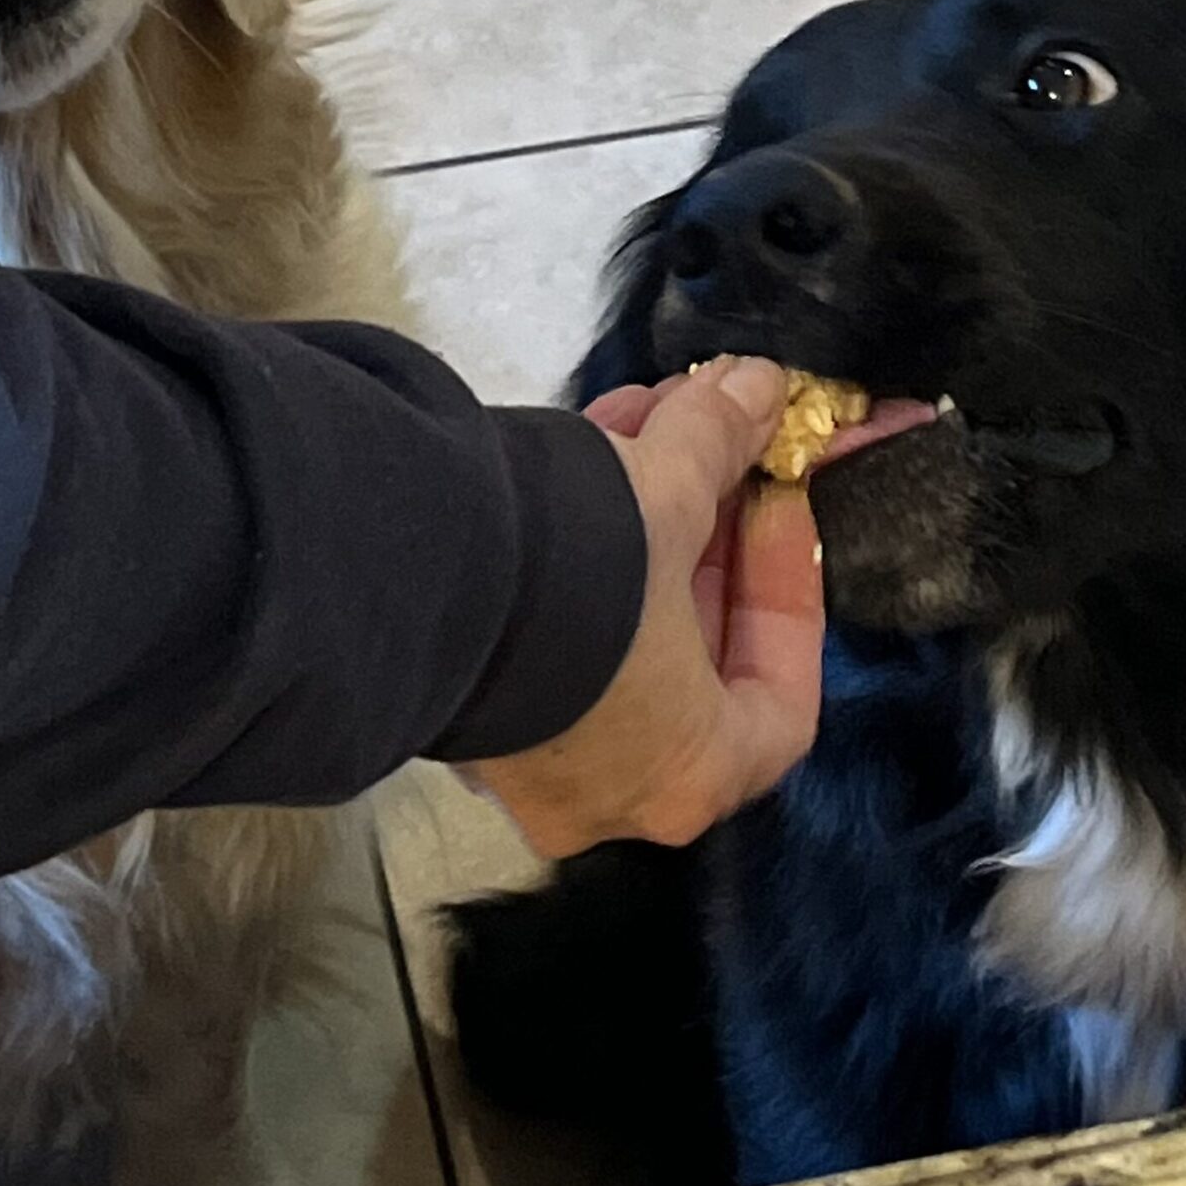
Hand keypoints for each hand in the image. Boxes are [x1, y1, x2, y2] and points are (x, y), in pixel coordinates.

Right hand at [464, 356, 824, 856]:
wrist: (395, 574)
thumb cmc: (563, 582)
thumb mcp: (665, 493)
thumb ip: (721, 444)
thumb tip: (754, 395)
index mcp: (685, 775)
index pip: (780, 700)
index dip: (789, 589)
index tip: (775, 507)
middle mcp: (606, 790)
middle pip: (692, 656)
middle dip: (704, 536)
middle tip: (711, 453)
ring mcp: (528, 759)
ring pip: (617, 635)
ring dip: (638, 529)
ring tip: (639, 428)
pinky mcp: (469, 707)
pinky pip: (549, 634)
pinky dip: (575, 559)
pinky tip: (576, 461)